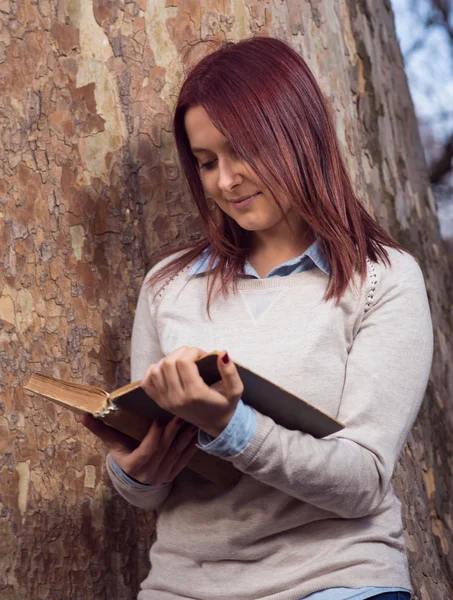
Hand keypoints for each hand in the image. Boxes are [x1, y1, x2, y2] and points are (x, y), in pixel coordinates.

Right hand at [80, 414, 198, 484]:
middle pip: (164, 450)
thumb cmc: (123, 455)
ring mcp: (164, 475)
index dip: (154, 436)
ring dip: (186, 436)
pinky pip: (185, 459)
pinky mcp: (174, 473)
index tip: (159, 419)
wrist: (134, 478)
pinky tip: (197, 432)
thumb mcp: (113, 444)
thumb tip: (83, 415)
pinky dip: (191, 445)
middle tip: (180, 413)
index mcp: (133, 466)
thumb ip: (100, 429)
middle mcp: (150, 474)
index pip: (146, 451)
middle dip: (173, 432)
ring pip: (177, 454)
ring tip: (191, 419)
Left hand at [142, 347, 243, 436]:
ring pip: (156, 370)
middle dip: (181, 353)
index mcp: (195, 394)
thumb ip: (230, 372)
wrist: (215, 424)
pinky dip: (153, 371)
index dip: (193, 352)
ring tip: (182, 363)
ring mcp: (166, 401)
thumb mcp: (235, 390)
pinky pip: (147, 382)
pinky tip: (167, 371)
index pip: (183, 362)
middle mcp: (177, 398)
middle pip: (168, 363)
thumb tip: (222, 353)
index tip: (202, 355)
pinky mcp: (160, 402)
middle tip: (193, 357)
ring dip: (168, 360)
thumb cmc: (225, 404)